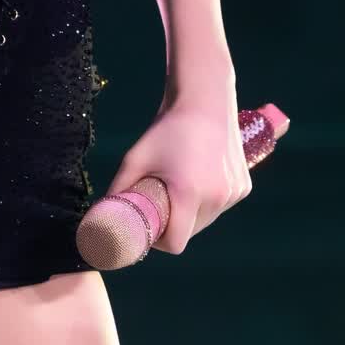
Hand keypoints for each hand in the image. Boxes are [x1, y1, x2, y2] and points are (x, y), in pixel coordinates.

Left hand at [103, 84, 252, 254]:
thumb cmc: (166, 129)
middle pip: (189, 233)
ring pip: (206, 221)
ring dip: (191, 214)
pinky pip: (219, 206)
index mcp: (189, 194)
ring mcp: (234, 194)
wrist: (205, 100)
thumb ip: (118, 191)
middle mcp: (216, 198)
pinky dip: (207, 201)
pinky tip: (200, 176)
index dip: (158, 241)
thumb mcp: (135, 158)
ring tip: (180, 184)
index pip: (175, 244)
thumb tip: (101, 216)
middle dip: (173, 225)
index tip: (149, 225)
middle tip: (161, 202)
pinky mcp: (243, 187)